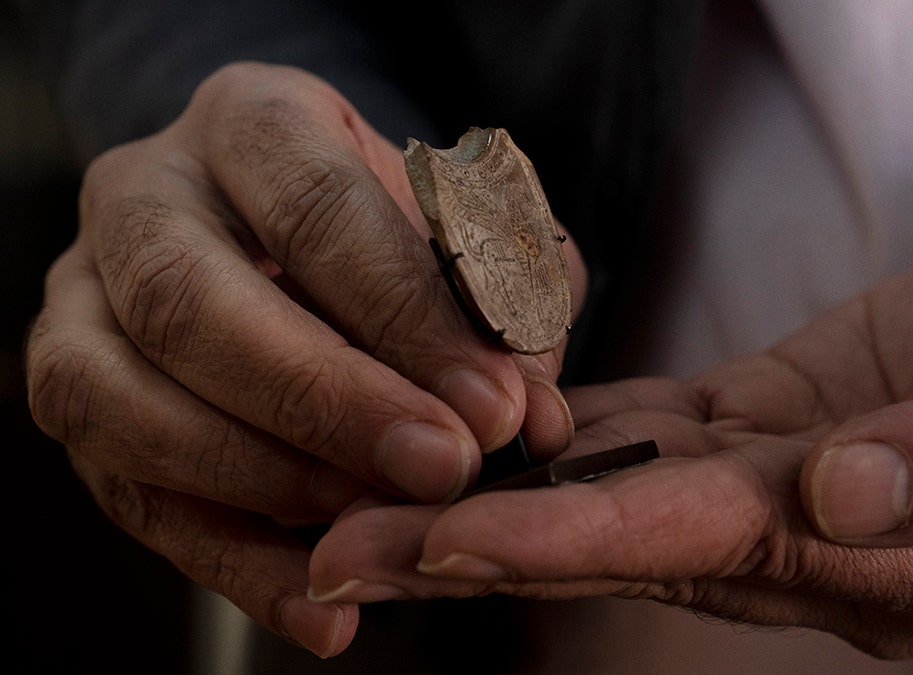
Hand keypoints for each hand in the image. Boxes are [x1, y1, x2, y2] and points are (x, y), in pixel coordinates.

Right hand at [24, 62, 584, 655]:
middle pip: (193, 301)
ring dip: (259, 480)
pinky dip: (228, 562)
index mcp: (252, 123)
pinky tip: (319, 608)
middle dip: (324, 401)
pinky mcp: (77, 392)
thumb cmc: (391, 227)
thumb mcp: (468, 231)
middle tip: (440, 469)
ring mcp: (85, 297)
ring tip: (374, 530)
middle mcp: (145, 197)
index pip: (316, 210)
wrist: (291, 228)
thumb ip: (508, 300)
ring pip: (120, 397)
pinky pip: (126, 490)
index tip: (495, 405)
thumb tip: (533, 410)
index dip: (405, 315)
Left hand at [308, 193, 912, 657]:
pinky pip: (670, 431)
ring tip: (372, 489)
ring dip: (502, 494)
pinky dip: (579, 432)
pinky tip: (495, 423)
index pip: (697, 547)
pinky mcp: (797, 412)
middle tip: (333, 548)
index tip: (435, 548)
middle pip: (626, 539)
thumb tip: (838, 493)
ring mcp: (803, 478)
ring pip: (627, 490)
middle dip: (480, 546)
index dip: (563, 544)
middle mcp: (826, 537)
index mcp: (898, 556)